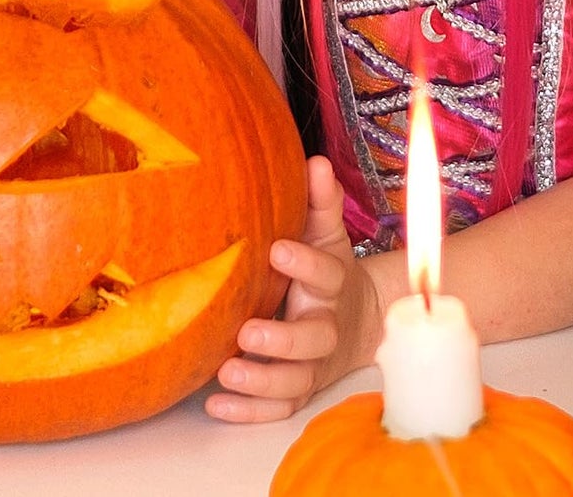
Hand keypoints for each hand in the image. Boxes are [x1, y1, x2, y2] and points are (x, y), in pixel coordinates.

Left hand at [206, 156, 380, 422]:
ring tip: (226, 372)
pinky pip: (279, 408)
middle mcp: (325, 327)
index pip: (326, 273)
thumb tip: (316, 160)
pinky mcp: (300, 389)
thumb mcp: (327, 233)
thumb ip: (320, 201)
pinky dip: (249, 411)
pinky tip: (214, 404)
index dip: (305, 263)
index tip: (276, 250)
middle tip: (247, 331)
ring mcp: (314, 364)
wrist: (359, 320)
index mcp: (333, 284)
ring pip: (295, 382)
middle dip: (283, 339)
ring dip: (262, 381)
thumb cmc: (328, 268)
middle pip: (314, 340)